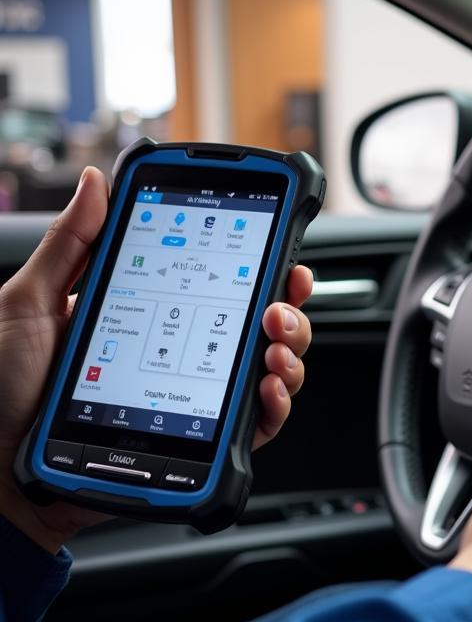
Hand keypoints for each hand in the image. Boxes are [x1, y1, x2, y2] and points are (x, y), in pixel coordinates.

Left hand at [0, 167, 313, 553]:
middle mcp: (185, 356)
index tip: (279, 250)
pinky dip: (275, 404)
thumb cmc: (4, 389)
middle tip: (279, 303)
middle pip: (261, 325)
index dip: (260, 266)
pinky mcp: (200, 440)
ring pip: (271, 370)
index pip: (223, 285)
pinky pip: (257, 423)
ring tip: (272, 344)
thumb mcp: (30, 302)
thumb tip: (96, 181)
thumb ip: (70, 243)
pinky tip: (267, 387)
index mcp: (155, 316)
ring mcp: (197, 398)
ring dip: (291, 351)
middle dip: (288, 308)